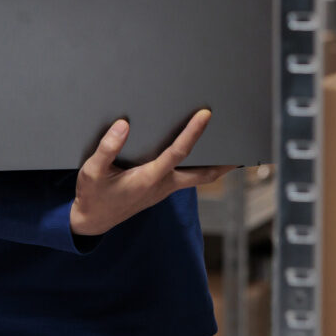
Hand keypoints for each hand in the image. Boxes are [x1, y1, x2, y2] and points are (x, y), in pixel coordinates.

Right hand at [68, 110, 230, 236]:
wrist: (92, 221)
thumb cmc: (93, 195)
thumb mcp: (92, 171)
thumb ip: (107, 148)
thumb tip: (123, 125)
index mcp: (148, 178)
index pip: (178, 152)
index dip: (192, 132)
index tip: (204, 115)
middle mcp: (162, 185)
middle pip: (203, 175)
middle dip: (224, 162)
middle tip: (244, 147)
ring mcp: (164, 190)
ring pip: (198, 179)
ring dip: (216, 167)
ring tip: (232, 150)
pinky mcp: (161, 191)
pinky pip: (187, 179)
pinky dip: (201, 169)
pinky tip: (202, 158)